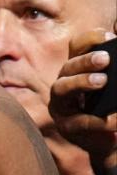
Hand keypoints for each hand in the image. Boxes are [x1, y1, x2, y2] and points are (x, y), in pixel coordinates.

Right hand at [49, 29, 116, 168]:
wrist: (113, 138)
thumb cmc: (113, 106)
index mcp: (77, 69)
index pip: (76, 47)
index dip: (89, 40)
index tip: (109, 36)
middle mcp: (65, 83)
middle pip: (68, 66)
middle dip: (85, 61)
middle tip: (106, 58)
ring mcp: (62, 105)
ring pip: (62, 88)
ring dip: (81, 82)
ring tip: (102, 81)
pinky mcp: (67, 126)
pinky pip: (77, 122)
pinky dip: (95, 120)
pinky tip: (112, 119)